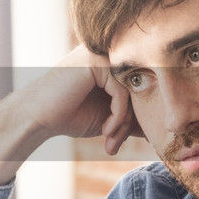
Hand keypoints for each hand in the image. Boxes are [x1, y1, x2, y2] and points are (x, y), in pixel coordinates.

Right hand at [0, 46, 142, 184]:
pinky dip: (117, 116)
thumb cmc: (68, 115)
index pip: (139, 87)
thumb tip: (162, 124)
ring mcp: (101, 54)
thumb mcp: (108, 116)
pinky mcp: (95, 62)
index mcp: (111, 62)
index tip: (125, 141)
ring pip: (132, 91)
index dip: (135, 117)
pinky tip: (105, 131)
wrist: (36, 117)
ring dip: (123, 122)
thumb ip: (131, 114)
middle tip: (116, 145)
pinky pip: (122, 92)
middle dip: (130, 122)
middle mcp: (108, 53)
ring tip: (110, 140)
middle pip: (139, 88)